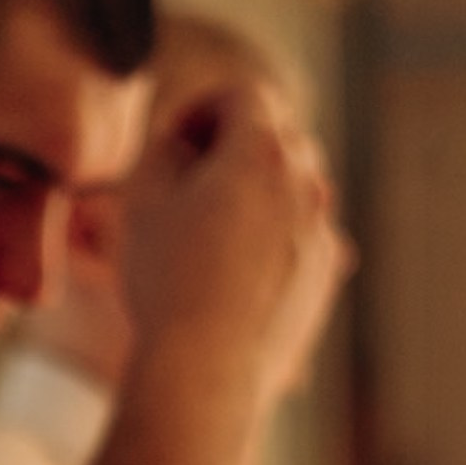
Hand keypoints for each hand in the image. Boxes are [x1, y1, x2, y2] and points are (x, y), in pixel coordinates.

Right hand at [117, 74, 346, 405]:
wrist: (207, 368)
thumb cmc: (167, 279)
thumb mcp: (141, 199)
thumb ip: (162, 148)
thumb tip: (182, 141)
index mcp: (261, 152)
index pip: (243, 96)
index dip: (204, 107)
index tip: (177, 138)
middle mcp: (305, 184)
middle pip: (278, 137)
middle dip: (236, 143)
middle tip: (192, 175)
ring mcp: (322, 232)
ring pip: (295, 187)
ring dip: (259, 189)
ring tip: (213, 223)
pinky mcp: (324, 276)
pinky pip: (303, 236)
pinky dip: (274, 235)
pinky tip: (231, 269)